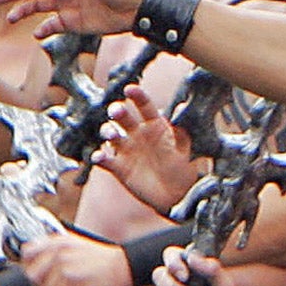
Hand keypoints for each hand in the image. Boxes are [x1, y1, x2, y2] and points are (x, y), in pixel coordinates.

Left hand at [20, 231, 128, 285]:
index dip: (30, 267)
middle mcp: (58, 249)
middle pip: (33, 275)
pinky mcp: (71, 277)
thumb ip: (56, 253)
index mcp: (58, 240)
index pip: (28, 252)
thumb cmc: (102, 262)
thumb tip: (34, 269)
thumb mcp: (77, 248)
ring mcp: (64, 262)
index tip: (40, 278)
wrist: (123, 267)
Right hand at [96, 85, 200, 213]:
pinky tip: (99, 156)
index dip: (137, 96)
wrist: (177, 196)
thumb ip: (182, 129)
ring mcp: (127, 150)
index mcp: (155, 125)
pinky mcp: (119, 167)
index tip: (130, 89)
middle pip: (123, 117)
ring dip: (108, 131)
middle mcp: (138, 134)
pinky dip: (99, 156)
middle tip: (117, 111)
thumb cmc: (185, 168)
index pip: (145, 106)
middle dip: (117, 111)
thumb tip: (183, 105)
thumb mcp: (186, 148)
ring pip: (111, 134)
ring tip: (112, 134)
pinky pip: (105, 159)